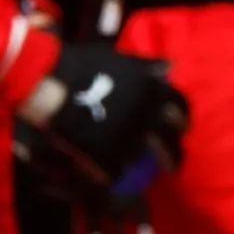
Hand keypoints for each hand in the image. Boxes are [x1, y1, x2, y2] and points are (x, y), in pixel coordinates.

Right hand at [20, 40, 186, 184]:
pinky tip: (103, 169)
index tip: (179, 130)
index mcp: (154, 91)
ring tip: (127, 162)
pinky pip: (116, 173)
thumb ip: (147, 66)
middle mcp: (148, 117)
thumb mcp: (120, 60)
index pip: (182, 110)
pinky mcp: (108, 158)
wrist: (51, 82)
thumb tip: (170, 66)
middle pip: (170, 145)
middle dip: (172, 157)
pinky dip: (109, 172)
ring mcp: (129, 140)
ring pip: (142, 161)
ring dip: (136, 162)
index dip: (182, 122)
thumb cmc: (82, 65)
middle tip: (169, 164)